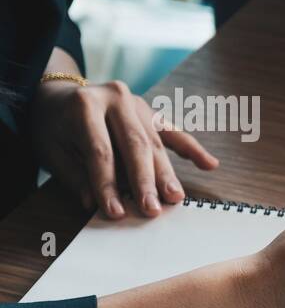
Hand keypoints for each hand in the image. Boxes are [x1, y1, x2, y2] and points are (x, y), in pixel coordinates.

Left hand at [30, 78, 217, 217]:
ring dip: (167, 173)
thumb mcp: (51, 149)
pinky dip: (191, 149)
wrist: (57, 94)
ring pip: (155, 142)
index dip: (108, 184)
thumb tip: (94, 202)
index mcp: (84, 105)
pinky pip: (173, 132)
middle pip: (135, 145)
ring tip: (175, 198)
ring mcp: (137, 103)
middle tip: (153, 208)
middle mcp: (115, 98)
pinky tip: (210, 165)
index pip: (101, 151)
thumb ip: (74, 175)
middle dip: (145, 180)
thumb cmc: (52, 126)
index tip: (115, 212)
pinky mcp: (150, 112)